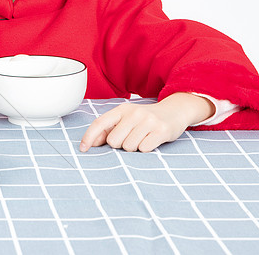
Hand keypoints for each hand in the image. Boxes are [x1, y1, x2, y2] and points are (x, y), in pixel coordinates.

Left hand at [79, 93, 214, 152]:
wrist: (175, 111)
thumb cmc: (145, 119)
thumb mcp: (126, 120)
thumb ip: (108, 130)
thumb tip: (92, 143)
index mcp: (122, 109)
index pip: (100, 123)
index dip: (89, 137)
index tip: (83, 149)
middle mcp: (134, 113)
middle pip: (114, 141)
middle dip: (120, 145)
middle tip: (131, 138)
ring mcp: (148, 121)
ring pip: (129, 147)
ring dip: (134, 148)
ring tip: (143, 138)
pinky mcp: (161, 131)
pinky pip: (144, 149)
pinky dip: (146, 149)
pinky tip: (152, 141)